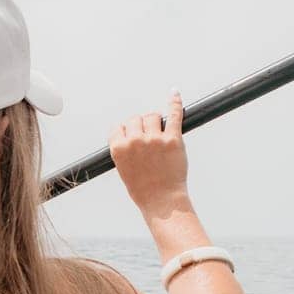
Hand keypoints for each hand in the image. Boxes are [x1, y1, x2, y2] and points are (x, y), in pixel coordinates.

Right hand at [110, 90, 188, 212]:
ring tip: (159, 132)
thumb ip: (125, 149)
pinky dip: (175, 103)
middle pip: (135, 119)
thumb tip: (134, 131)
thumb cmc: (143, 188)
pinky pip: (174, 115)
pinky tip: (174, 93)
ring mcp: (155, 139)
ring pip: (152, 116)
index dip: (125, 132)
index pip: (118, 128)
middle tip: (147, 139)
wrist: (161, 201)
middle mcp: (135, 141)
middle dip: (140, 126)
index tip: (131, 138)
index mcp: (119, 148)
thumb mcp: (123, 169)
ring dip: (155, 121)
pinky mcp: (173, 139)